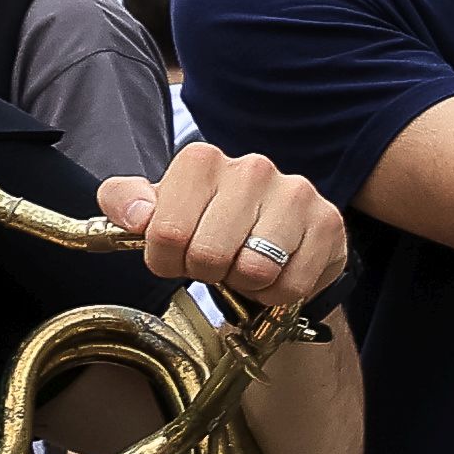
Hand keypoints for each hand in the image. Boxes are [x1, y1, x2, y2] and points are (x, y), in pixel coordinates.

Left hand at [101, 144, 346, 311]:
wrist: (276, 232)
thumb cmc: (211, 221)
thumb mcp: (159, 208)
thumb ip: (124, 201)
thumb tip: (137, 216)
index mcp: (203, 160)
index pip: (165, 232)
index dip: (165, 259)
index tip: (176, 253)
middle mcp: (252, 168)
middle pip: (208, 255)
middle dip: (206, 272)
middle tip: (214, 262)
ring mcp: (295, 194)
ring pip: (254, 270)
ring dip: (244, 283)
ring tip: (245, 265)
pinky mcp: (329, 223)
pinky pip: (291, 284)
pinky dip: (277, 293)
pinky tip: (275, 272)